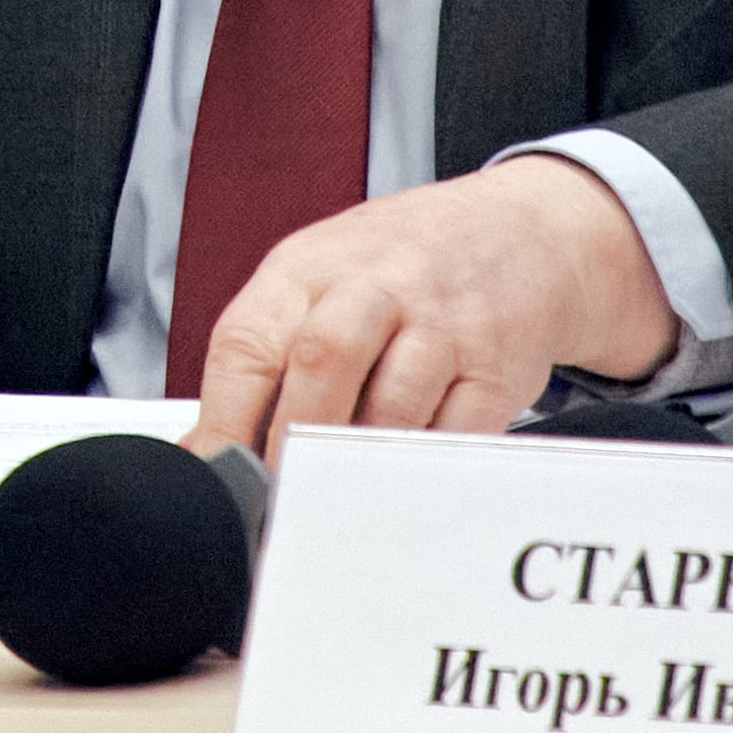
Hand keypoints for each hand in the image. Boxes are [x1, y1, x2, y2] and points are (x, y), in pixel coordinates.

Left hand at [183, 154, 678, 457]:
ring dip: (355, 466)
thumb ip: (268, 353)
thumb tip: (211, 450)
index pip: (247, 344)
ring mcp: (442, 323)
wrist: (521, 231)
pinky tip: (401, 482)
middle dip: (290, 445)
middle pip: (321, 364)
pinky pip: (454, 435)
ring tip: (334, 500)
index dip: (224, 422)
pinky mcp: (498, 366)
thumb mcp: (319, 278)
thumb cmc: (400, 266)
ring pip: (390, 408)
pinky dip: (420, 470)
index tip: (218, 479)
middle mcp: (375, 286)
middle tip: (276, 501)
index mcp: (306, 267)